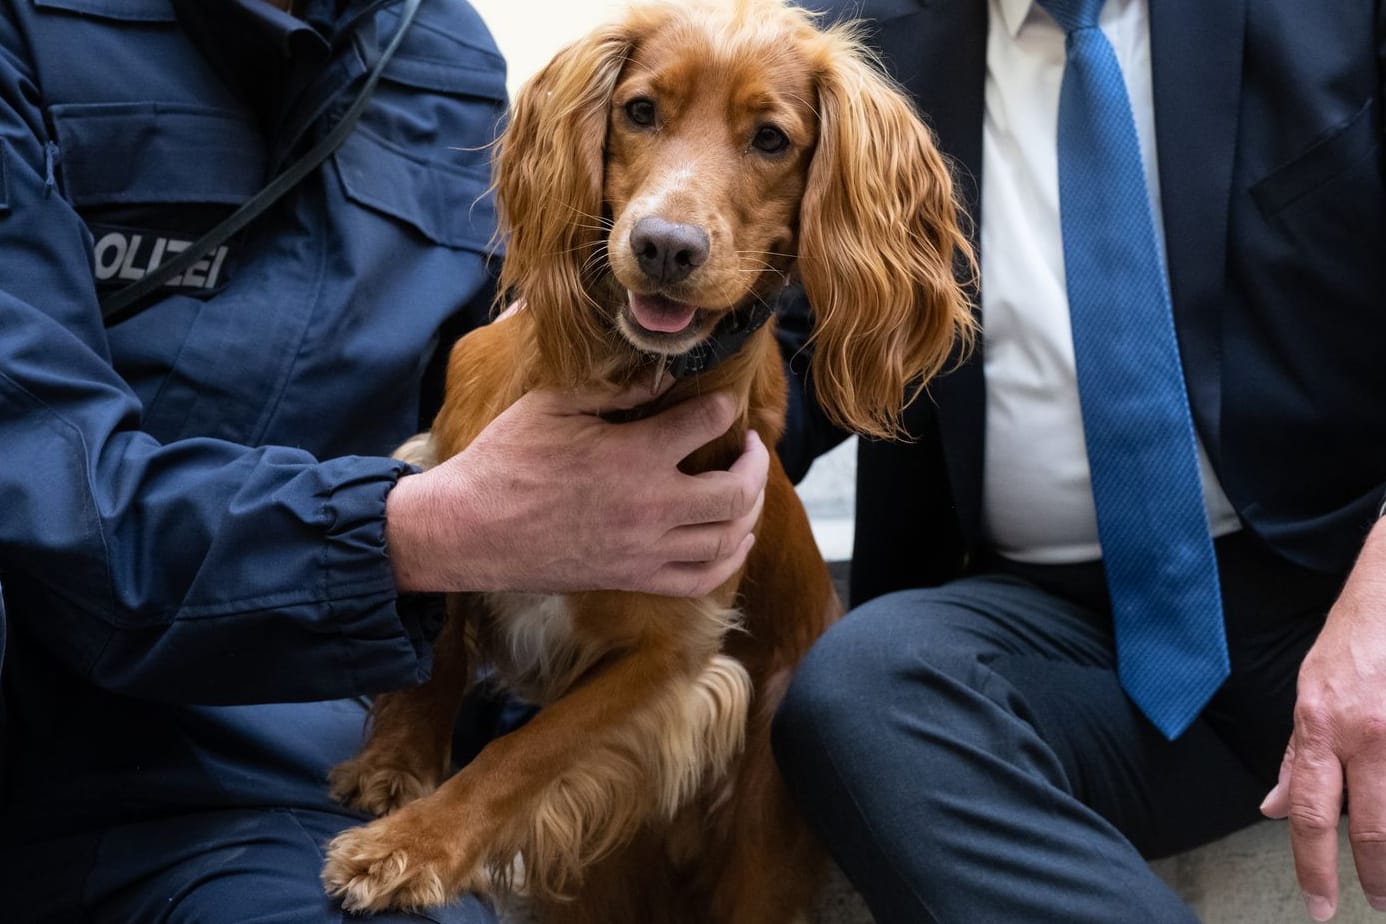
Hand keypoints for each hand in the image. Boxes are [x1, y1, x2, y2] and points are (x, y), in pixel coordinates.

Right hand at [384, 383, 767, 596]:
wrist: (470, 530)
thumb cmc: (505, 461)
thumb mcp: (554, 404)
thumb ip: (616, 390)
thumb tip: (663, 377)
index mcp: (634, 454)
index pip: (709, 421)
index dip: (725, 407)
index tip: (724, 403)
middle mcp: (652, 505)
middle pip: (739, 491)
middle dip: (755, 464)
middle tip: (750, 447)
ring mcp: (646, 549)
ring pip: (730, 538)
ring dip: (751, 511)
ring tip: (747, 489)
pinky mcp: (634, 579)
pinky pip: (702, 579)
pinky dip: (729, 560)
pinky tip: (735, 540)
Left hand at [1261, 518, 1385, 920]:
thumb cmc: (1353, 642)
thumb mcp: (1309, 692)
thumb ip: (1297, 756)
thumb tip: (1271, 807)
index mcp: (1322, 725)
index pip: (1309, 812)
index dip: (1312, 866)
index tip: (1318, 907)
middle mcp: (1365, 734)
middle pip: (1369, 825)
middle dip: (1373, 876)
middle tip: (1377, 906)